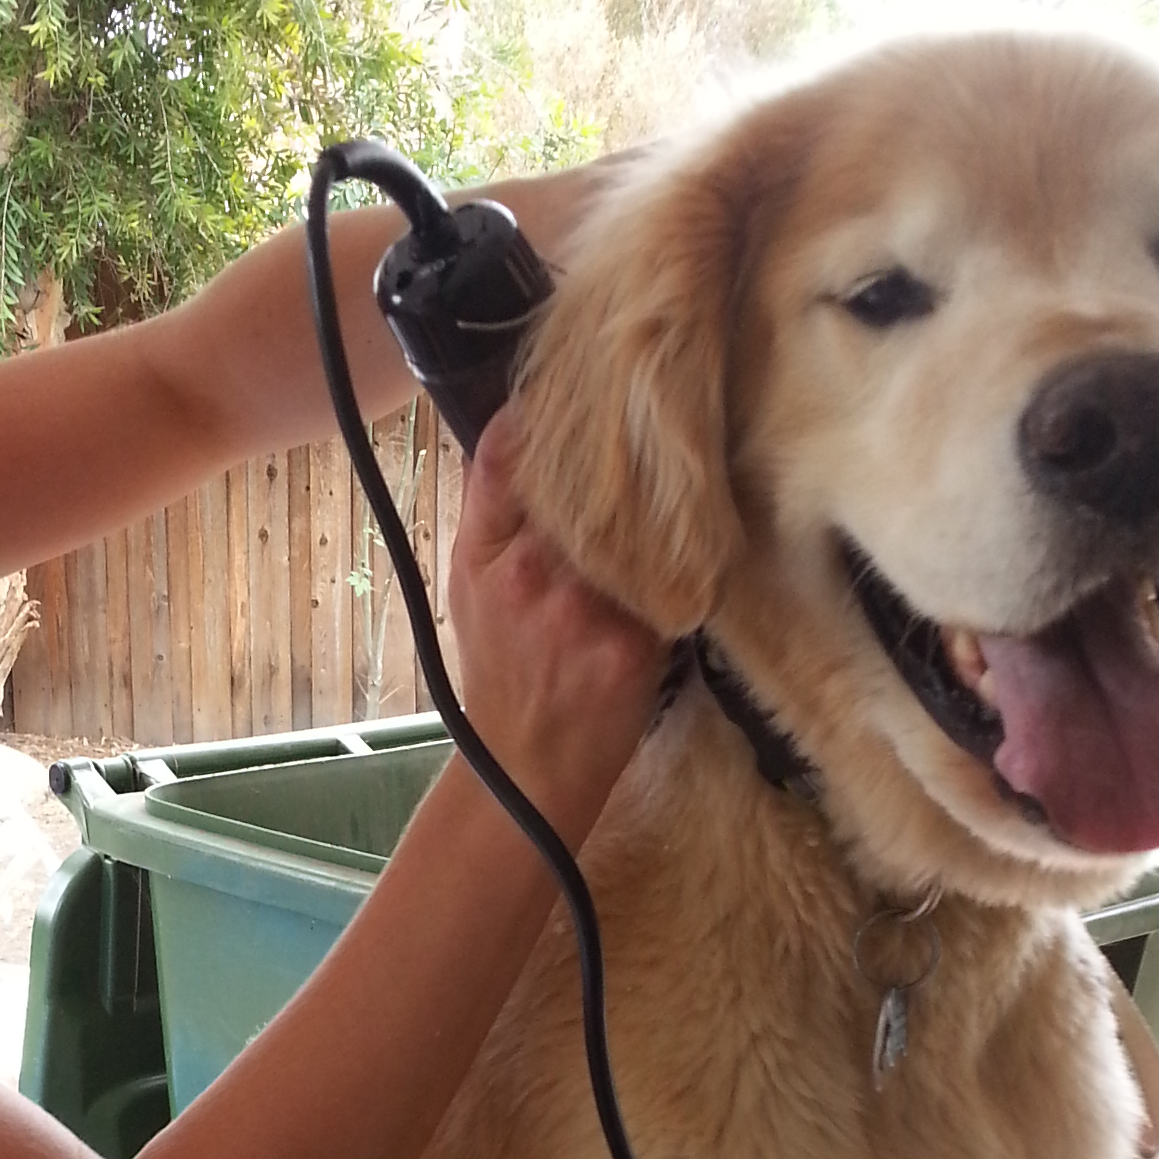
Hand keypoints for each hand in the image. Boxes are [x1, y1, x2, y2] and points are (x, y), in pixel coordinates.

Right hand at [445, 406, 668, 842]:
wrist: (525, 767)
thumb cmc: (500, 669)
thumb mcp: (468, 584)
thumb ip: (489, 508)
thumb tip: (520, 421)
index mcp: (484, 552)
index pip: (510, 453)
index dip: (545, 414)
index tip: (579, 391)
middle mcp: (530, 573)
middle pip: (584, 479)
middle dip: (613, 452)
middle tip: (646, 416)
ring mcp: (584, 608)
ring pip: (632, 522)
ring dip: (654, 501)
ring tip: (678, 470)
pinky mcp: (634, 642)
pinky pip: (666, 575)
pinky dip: (679, 558)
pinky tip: (690, 543)